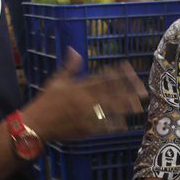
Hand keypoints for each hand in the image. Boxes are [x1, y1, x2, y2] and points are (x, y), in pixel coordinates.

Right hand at [21, 49, 146, 140]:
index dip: (116, 73)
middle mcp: (85, 100)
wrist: (36, 124)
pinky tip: (124, 124)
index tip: (128, 68)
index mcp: (79, 87)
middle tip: (143, 91)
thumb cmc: (46, 102)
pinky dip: (113, 125)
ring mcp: (86, 116)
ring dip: (125, 109)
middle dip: (128, 92)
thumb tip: (74, 50)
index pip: (102, 78)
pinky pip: (102, 127)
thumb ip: (69, 67)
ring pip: (110, 110)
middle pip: (111, 94)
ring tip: (138, 107)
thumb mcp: (56, 81)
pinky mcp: (85, 130)